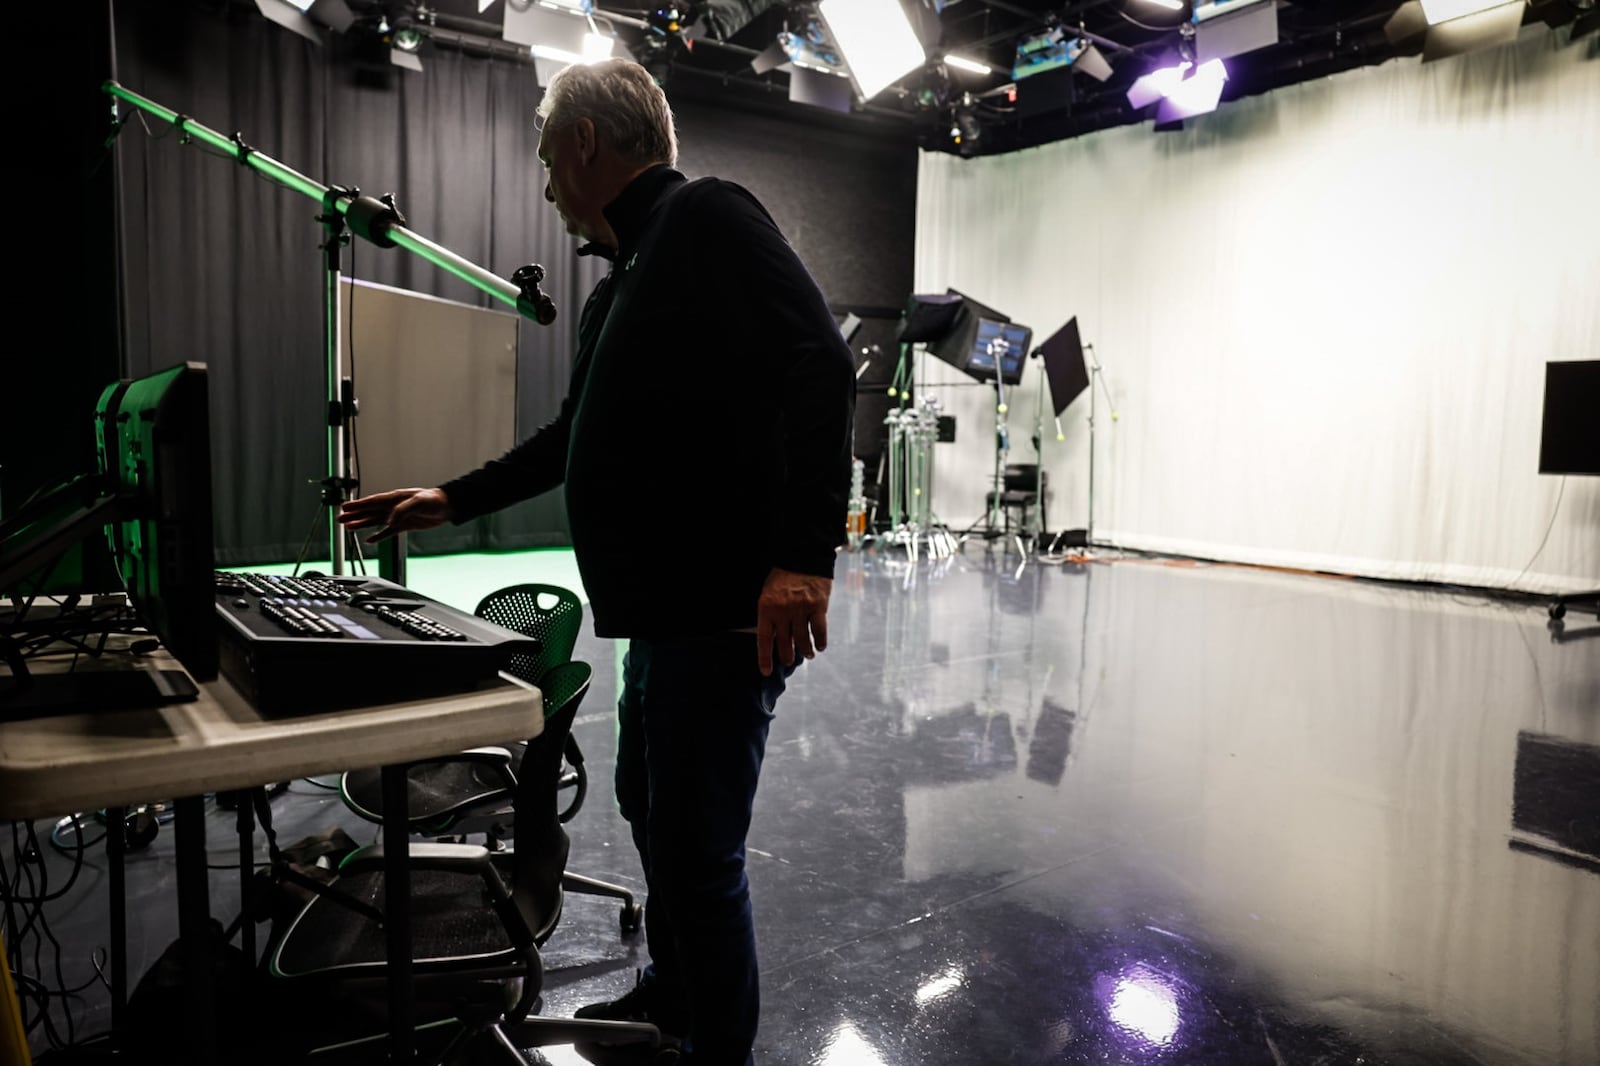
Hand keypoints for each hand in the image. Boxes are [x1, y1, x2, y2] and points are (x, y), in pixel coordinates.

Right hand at [338, 487, 452, 542]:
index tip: (344, 507)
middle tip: (339, 519)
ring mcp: (398, 516)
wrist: (447, 507)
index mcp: (395, 498)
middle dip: (354, 515)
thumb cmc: (434, 500)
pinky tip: (368, 540)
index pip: (372, 502)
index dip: (358, 505)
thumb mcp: (419, 501)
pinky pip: (388, 532)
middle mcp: (393, 507)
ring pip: (375, 521)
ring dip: (361, 525)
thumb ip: (403, 510)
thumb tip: (389, 520)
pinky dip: (378, 536)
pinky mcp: (404, 525)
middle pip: (369, 512)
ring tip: (348, 528)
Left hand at [756, 569, 831, 676]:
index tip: (766, 672)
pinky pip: (819, 631)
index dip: (765, 658)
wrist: (803, 556)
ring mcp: (800, 609)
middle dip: (787, 656)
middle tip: (789, 660)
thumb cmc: (783, 577)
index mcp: (766, 608)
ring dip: (805, 651)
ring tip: (808, 654)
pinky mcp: (818, 606)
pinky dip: (820, 642)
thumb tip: (775, 638)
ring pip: (802, 640)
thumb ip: (770, 614)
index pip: (764, 639)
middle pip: (784, 643)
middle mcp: (782, 611)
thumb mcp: (768, 593)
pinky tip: (820, 646)